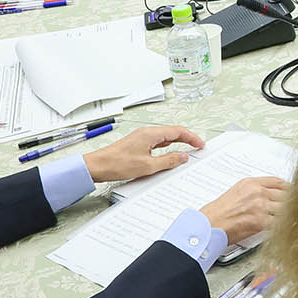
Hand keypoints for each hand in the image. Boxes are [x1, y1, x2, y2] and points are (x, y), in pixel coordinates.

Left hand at [84, 124, 206, 183]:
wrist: (97, 166)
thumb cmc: (117, 164)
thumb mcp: (148, 166)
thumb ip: (168, 161)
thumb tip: (183, 156)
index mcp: (151, 134)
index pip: (178, 131)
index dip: (192, 138)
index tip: (200, 145)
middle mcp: (146, 132)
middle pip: (172, 132)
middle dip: (187, 139)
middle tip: (197, 148)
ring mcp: (141, 138)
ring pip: (165, 137)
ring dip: (177, 143)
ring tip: (186, 152)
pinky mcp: (137, 144)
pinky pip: (157, 143)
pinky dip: (166, 147)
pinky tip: (168, 155)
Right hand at [199, 176, 287, 243]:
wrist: (209, 225)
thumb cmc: (218, 213)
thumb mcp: (236, 192)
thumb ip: (254, 191)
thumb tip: (269, 195)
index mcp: (251, 183)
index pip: (278, 181)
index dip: (289, 187)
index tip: (294, 191)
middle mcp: (257, 192)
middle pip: (285, 194)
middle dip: (291, 202)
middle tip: (296, 207)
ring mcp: (260, 206)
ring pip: (285, 208)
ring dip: (288, 215)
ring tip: (291, 219)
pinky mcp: (261, 221)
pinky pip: (279, 222)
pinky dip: (283, 226)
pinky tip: (284, 228)